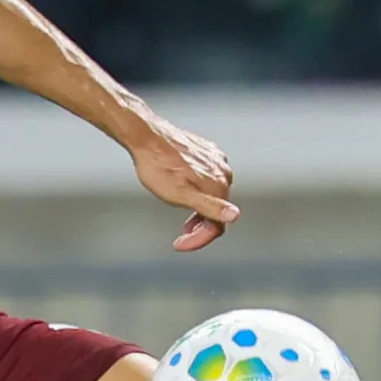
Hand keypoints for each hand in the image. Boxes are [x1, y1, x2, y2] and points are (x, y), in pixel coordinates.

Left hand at [128, 112, 238, 250]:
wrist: (146, 137)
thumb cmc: (158, 167)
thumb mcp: (181, 195)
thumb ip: (210, 207)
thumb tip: (234, 216)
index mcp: (218, 186)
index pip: (218, 225)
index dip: (199, 239)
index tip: (180, 244)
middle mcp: (223, 172)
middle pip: (218, 210)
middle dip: (200, 225)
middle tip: (181, 232)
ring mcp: (217, 160)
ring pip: (214, 193)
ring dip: (199, 207)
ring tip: (182, 210)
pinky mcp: (208, 151)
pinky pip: (209, 176)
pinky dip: (198, 188)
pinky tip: (184, 187)